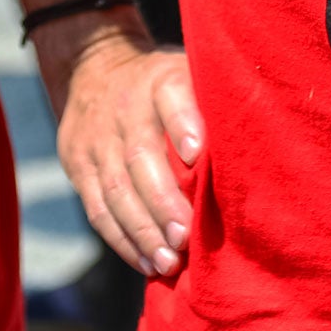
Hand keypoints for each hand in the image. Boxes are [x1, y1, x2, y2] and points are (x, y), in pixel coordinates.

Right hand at [48, 22, 203, 276]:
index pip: (170, 97)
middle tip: (185, 239)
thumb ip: (210, 106)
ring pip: (115, 190)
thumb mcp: (186, 74)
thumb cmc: (161, 87)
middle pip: (140, 157)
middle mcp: (125, 109)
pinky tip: (146, 262)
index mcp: (159, 82)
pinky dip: (122, 240)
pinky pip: (97, 209)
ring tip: (168, 262)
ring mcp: (96, 139)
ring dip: (142, 231)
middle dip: (163, 203)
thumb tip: (252, 156)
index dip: (183, 125)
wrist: (94, 68)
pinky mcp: (78, 166)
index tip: (199, 155)